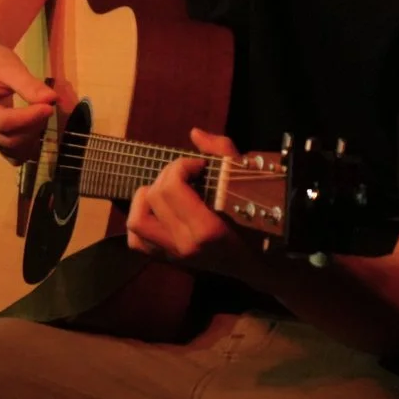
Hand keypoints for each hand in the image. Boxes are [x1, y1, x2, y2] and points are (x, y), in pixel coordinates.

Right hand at [0, 28, 60, 162]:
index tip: (49, 106)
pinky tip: (33, 125)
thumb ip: (29, 85)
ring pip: (11, 148)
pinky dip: (25, 143)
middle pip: (8, 139)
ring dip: (31, 136)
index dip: (29, 118)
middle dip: (32, 126)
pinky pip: (9, 152)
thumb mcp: (9, 66)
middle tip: (46, 106)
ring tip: (38, 112)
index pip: (4, 122)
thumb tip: (52, 99)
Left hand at [124, 128, 253, 276]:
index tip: (198, 165)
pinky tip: (157, 211)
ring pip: (137, 220)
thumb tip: (195, 133)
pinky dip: (140, 222)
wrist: (261, 265)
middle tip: (186, 173)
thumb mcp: (248, 186)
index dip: (181, 166)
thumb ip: (223, 154)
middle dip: (168, 175)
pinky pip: (136, 242)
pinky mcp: (167, 260)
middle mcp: (186, 245)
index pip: (172, 189)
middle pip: (154, 197)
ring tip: (167, 190)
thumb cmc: (259, 224)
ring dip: (146, 199)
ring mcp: (174, 256)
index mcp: (208, 230)